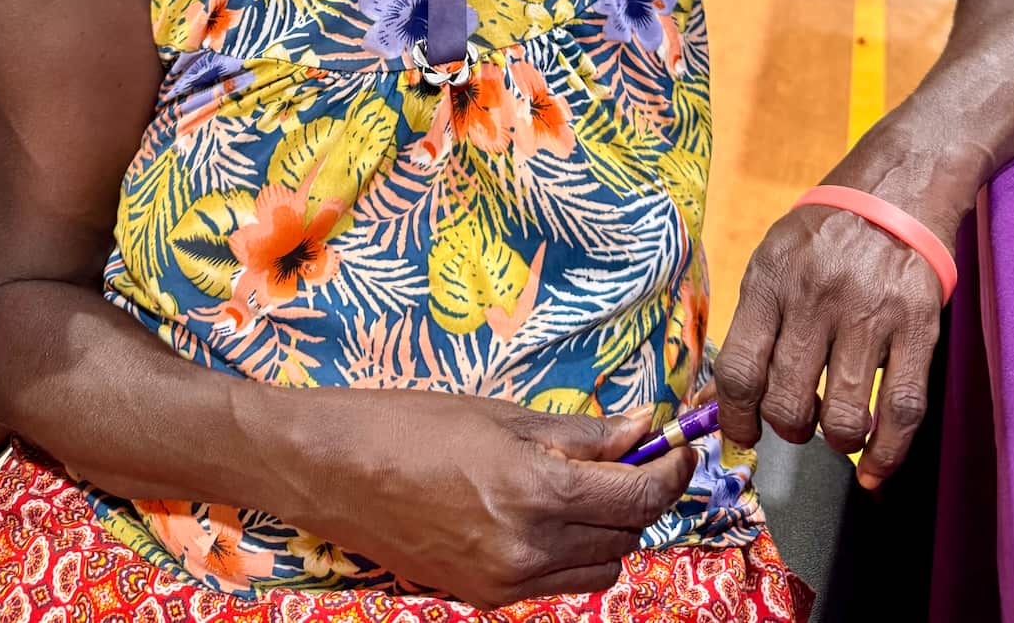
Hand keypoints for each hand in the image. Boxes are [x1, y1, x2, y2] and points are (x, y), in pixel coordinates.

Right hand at [266, 390, 695, 606]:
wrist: (334, 472)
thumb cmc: (412, 425)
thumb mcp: (502, 415)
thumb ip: (580, 432)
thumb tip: (642, 426)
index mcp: (538, 490)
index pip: (640, 495)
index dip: (671, 468)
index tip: (679, 444)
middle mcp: (531, 547)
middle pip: (628, 533)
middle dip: (641, 494)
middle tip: (631, 456)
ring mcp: (507, 581)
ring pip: (600, 567)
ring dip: (609, 529)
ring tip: (584, 485)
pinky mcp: (485, 598)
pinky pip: (557, 581)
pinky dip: (569, 551)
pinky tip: (543, 513)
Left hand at [715, 204, 941, 489]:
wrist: (897, 187)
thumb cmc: (826, 228)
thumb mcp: (774, 255)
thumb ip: (756, 318)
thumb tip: (729, 393)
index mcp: (771, 279)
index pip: (740, 369)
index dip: (735, 418)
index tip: (741, 435)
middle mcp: (815, 297)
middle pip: (787, 400)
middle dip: (787, 429)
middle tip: (796, 425)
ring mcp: (869, 314)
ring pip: (842, 416)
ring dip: (835, 442)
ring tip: (835, 433)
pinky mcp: (917, 328)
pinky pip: (900, 410)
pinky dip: (887, 454)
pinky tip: (874, 469)